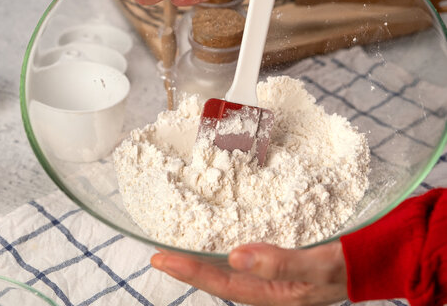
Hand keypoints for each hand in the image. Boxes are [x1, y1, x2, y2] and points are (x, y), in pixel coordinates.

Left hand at [151, 241, 347, 305]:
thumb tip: (234, 256)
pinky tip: (216, 237)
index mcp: (273, 293)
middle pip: (218, 278)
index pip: (222, 283)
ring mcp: (271, 274)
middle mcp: (267, 286)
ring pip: (228, 268)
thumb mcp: (319, 265)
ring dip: (202, 258)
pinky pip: (243, 255)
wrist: (375, 259)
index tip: (160, 258)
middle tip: (157, 254)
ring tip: (177, 246)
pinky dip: (223, 246)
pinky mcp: (277, 259)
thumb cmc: (350, 264)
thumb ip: (280, 263)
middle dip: (186, 267)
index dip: (189, 271)